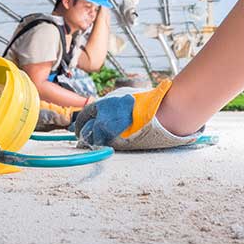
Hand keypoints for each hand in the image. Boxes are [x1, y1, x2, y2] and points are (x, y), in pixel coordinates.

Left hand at [74, 80, 202, 149]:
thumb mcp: (123, 95)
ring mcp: (111, 133)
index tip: (79, 127)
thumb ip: (109, 103)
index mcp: (103, 105)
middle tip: (83, 138)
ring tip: (93, 145)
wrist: (164, 114)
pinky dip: (103, 148)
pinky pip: (106, 148)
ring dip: (91, 143)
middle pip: (86, 130)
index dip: (80, 122)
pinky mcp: (120, 145)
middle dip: (83, 134)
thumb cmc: (146, 102)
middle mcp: (103, 119)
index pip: (85, 115)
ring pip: (93, 141)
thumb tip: (100, 110)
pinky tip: (106, 148)